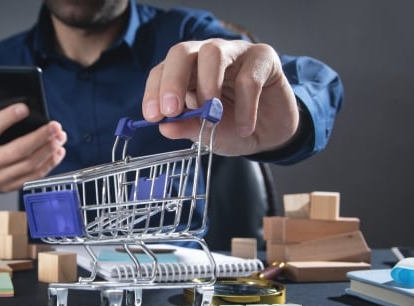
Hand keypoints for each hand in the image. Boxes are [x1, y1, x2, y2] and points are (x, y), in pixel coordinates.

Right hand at [0, 101, 66, 193]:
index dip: (9, 117)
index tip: (24, 108)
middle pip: (18, 150)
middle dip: (40, 137)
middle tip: (54, 126)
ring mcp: (0, 178)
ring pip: (30, 165)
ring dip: (49, 150)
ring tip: (59, 137)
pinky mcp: (11, 186)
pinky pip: (34, 176)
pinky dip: (49, 164)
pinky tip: (57, 153)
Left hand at [142, 39, 299, 155]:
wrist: (270, 134)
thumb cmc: (234, 127)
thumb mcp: (207, 134)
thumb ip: (187, 128)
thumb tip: (164, 128)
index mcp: (187, 72)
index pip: (162, 70)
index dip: (154, 90)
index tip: (152, 116)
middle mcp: (207, 57)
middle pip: (182, 52)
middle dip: (173, 80)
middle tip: (171, 109)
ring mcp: (235, 53)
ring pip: (213, 53)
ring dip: (207, 86)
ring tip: (212, 116)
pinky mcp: (263, 59)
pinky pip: (248, 77)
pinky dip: (245, 106)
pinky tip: (244, 128)